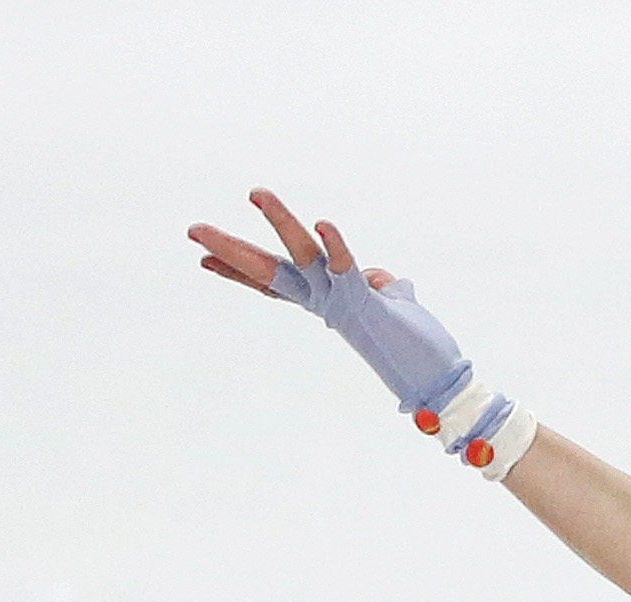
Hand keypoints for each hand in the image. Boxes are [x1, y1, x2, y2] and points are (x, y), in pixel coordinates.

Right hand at [187, 186, 478, 424]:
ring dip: (281, 222)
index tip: (201, 258)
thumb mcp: (385, 303)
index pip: (273, 284)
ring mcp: (341, 302)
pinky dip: (337, 245)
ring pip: (303, 256)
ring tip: (257, 193)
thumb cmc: (414, 344)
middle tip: (193, 230)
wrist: (437, 380)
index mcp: (324, 302)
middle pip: (269, 271)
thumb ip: (372, 284)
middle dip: (231, 249)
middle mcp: (325, 303)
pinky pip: (346, 268)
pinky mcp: (366, 302)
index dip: (237, 270)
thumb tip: (371, 276)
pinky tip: (324, 222)